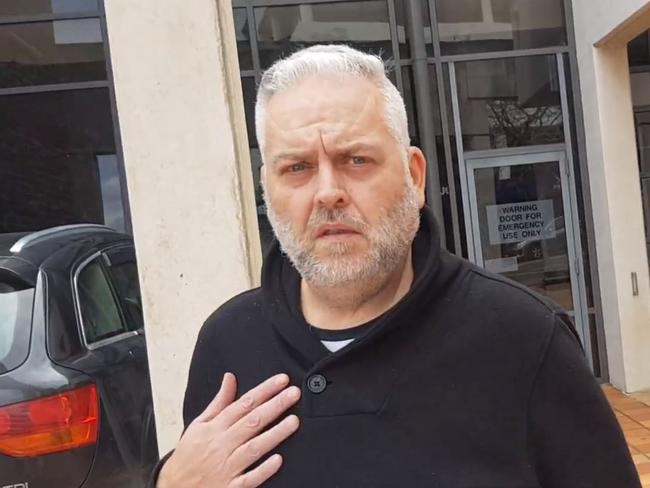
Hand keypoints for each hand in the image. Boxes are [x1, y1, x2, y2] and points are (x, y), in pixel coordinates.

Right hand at [157, 373, 300, 487]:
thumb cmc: (188, 455)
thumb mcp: (199, 424)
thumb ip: (219, 402)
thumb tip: (230, 378)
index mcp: (215, 427)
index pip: (244, 404)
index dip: (264, 390)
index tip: (281, 381)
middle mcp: (222, 444)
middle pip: (252, 421)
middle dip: (275, 405)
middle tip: (294, 393)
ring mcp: (226, 467)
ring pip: (254, 448)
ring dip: (275, 434)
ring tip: (294, 421)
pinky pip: (248, 479)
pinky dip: (262, 470)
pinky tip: (278, 460)